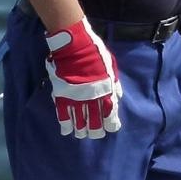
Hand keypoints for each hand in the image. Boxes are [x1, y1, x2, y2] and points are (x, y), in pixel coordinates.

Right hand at [45, 20, 121, 138]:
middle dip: (96, 130)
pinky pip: (63, 115)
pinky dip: (66, 125)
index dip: (111, 123)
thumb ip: (114, 82)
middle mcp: (92, 98)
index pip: (110, 113)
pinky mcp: (62, 96)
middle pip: (95, 121)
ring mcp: (76, 98)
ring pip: (79, 121)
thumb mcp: (110, 65)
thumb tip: (118, 96)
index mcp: (105, 90)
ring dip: (81, 130)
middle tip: (96, 133)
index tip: (111, 128)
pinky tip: (67, 131)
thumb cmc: (94, 52)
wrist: (74, 45)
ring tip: (82, 133)